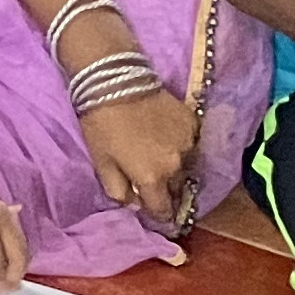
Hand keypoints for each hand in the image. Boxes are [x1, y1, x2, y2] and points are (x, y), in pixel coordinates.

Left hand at [76, 82, 199, 227]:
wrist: (115, 81)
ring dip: (175, 166)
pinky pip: (191, 143)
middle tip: (152, 176)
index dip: (157, 212)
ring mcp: (188, 143)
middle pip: (176, 188)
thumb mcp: (101, 163)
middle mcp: (176, 165)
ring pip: (186, 166)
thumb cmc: (102, 125)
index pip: (163, 209)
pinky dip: (181, 144)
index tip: (152, 207)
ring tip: (159, 155)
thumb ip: (118, 190)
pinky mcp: (193, 123)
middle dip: (165, 188)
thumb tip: (134, 203)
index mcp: (153, 178)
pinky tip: (166, 136)